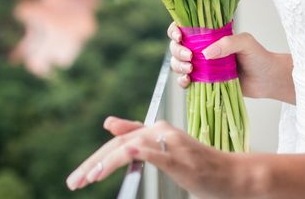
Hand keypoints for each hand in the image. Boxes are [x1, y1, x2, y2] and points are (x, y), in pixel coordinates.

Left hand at [65, 116, 245, 196]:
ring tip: (89, 177)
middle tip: (75, 181)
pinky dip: (143, 152)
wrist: (229, 174)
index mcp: (157, 129)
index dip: (96, 157)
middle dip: (94, 163)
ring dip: (107, 162)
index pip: (119, 141)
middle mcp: (162, 131)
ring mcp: (172, 144)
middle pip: (120, 144)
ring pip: (133, 148)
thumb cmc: (198, 164)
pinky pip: (159, 154)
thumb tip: (109, 122)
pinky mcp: (181, 158)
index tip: (78, 176)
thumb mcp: (163, 149)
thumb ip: (138, 134)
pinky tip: (129, 152)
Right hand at [167, 22, 283, 99]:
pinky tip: (187, 81)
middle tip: (190, 57)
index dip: (176, 30)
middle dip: (177, 51)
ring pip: (178, 63)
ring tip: (190, 69)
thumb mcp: (246, 43)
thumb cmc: (258, 57)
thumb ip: (228, 43)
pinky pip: (185, 81)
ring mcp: (202, 66)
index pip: (186, 27)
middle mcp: (203, 48)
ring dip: (178, 66)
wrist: (267, 80)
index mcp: (210, 34)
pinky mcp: (204, 82)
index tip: (179, 36)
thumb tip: (206, 53)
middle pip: (177, 46)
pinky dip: (182, 81)